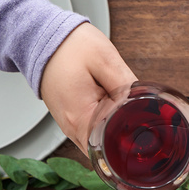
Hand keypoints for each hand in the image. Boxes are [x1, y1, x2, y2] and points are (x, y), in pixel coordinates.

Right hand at [40, 23, 136, 150]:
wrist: (41, 37)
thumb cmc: (69, 46)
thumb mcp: (105, 59)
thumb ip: (126, 85)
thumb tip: (146, 106)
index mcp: (80, 118)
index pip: (111, 151)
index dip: (132, 142)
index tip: (147, 131)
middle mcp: (71, 128)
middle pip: (106, 151)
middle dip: (126, 139)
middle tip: (140, 117)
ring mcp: (68, 126)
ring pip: (99, 144)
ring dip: (114, 133)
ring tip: (124, 109)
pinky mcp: (69, 120)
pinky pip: (91, 133)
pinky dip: (104, 127)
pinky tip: (111, 110)